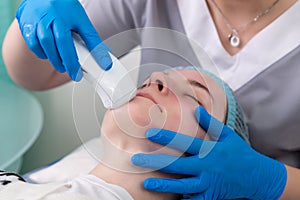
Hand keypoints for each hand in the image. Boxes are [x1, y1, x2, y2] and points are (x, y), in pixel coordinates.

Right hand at [16, 0, 111, 80]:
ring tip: (62, 65)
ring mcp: (34, 20)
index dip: (72, 61)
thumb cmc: (65, 8)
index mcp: (63, 16)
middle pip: (53, 44)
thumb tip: (105, 61)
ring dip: (52, 58)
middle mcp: (47, 17)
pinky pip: (32, 43)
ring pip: (41, 44)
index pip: (68, 42)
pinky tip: (49, 54)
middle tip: (72, 72)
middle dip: (64, 61)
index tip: (78, 75)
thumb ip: (93, 41)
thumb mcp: (82, 22)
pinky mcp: (25, 23)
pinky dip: (41, 52)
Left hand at [132, 106, 286, 198]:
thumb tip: (196, 109)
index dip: (166, 138)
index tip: (149, 134)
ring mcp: (208, 183)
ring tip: (147, 183)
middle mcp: (206, 167)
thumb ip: (210, 124)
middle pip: (177, 165)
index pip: (184, 142)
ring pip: (182, 185)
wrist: (257, 176)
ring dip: (164, 184)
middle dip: (156, 162)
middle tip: (137, 160)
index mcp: (209, 150)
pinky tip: (165, 199)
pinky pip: (194, 199)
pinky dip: (182, 199)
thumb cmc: (239, 153)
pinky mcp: (211, 196)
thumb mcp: (227, 136)